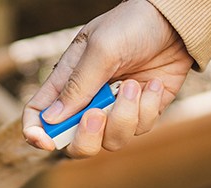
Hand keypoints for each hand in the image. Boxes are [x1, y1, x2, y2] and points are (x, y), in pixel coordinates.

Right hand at [22, 0, 192, 158]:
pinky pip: (140, 129)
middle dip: (86, 137)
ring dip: (125, 115)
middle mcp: (88, 101)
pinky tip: (154, 84)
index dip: (35, 133)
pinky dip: (147, 108)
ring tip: (134, 84)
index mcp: (67, 82)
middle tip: (98, 113)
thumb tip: (51, 119)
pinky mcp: (142, 112)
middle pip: (74, 143)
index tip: (44, 142)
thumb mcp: (101, 49)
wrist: (175, 21)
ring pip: (111, 141)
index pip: (39, 114)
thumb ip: (78, 85)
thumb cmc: (131, 25)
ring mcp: (116, 110)